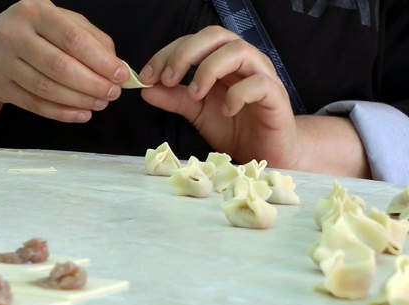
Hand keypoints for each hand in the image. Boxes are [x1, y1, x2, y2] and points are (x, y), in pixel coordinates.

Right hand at [0, 0, 127, 122]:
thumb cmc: (36, 32)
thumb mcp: (64, 22)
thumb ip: (92, 39)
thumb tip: (116, 67)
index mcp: (35, 11)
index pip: (73, 39)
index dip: (100, 61)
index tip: (121, 75)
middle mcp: (13, 33)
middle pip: (59, 66)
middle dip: (92, 84)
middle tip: (112, 94)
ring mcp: (1, 61)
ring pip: (46, 88)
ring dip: (79, 100)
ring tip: (99, 103)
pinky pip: (34, 104)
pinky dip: (61, 113)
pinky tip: (80, 114)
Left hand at [138, 25, 299, 168]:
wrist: (265, 152)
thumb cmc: (234, 127)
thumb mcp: (197, 113)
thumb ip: (174, 99)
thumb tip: (146, 89)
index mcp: (222, 60)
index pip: (193, 41)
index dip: (168, 53)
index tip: (147, 76)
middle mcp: (243, 61)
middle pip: (216, 35)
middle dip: (186, 54)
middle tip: (168, 79)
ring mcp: (262, 75)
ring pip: (238, 51)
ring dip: (209, 69)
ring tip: (195, 94)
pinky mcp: (276, 96)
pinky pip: (259, 83)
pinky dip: (237, 94)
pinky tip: (226, 110)